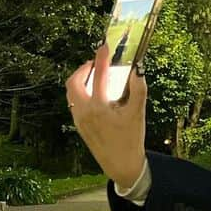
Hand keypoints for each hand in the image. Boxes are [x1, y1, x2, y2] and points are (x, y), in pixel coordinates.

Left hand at [65, 45, 148, 186]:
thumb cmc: (131, 139)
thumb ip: (138, 89)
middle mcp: (84, 111)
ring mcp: (79, 118)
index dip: (102, 58)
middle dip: (83, 68)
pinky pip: (75, 102)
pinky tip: (95, 93)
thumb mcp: (138, 113)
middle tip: (96, 63)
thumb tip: (137, 69)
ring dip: (81, 80)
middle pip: (74, 81)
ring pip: (72, 92)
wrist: (121, 164)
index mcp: (99, 107)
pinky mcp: (79, 125)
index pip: (99, 75)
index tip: (104, 46)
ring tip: (96, 77)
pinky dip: (82, 92)